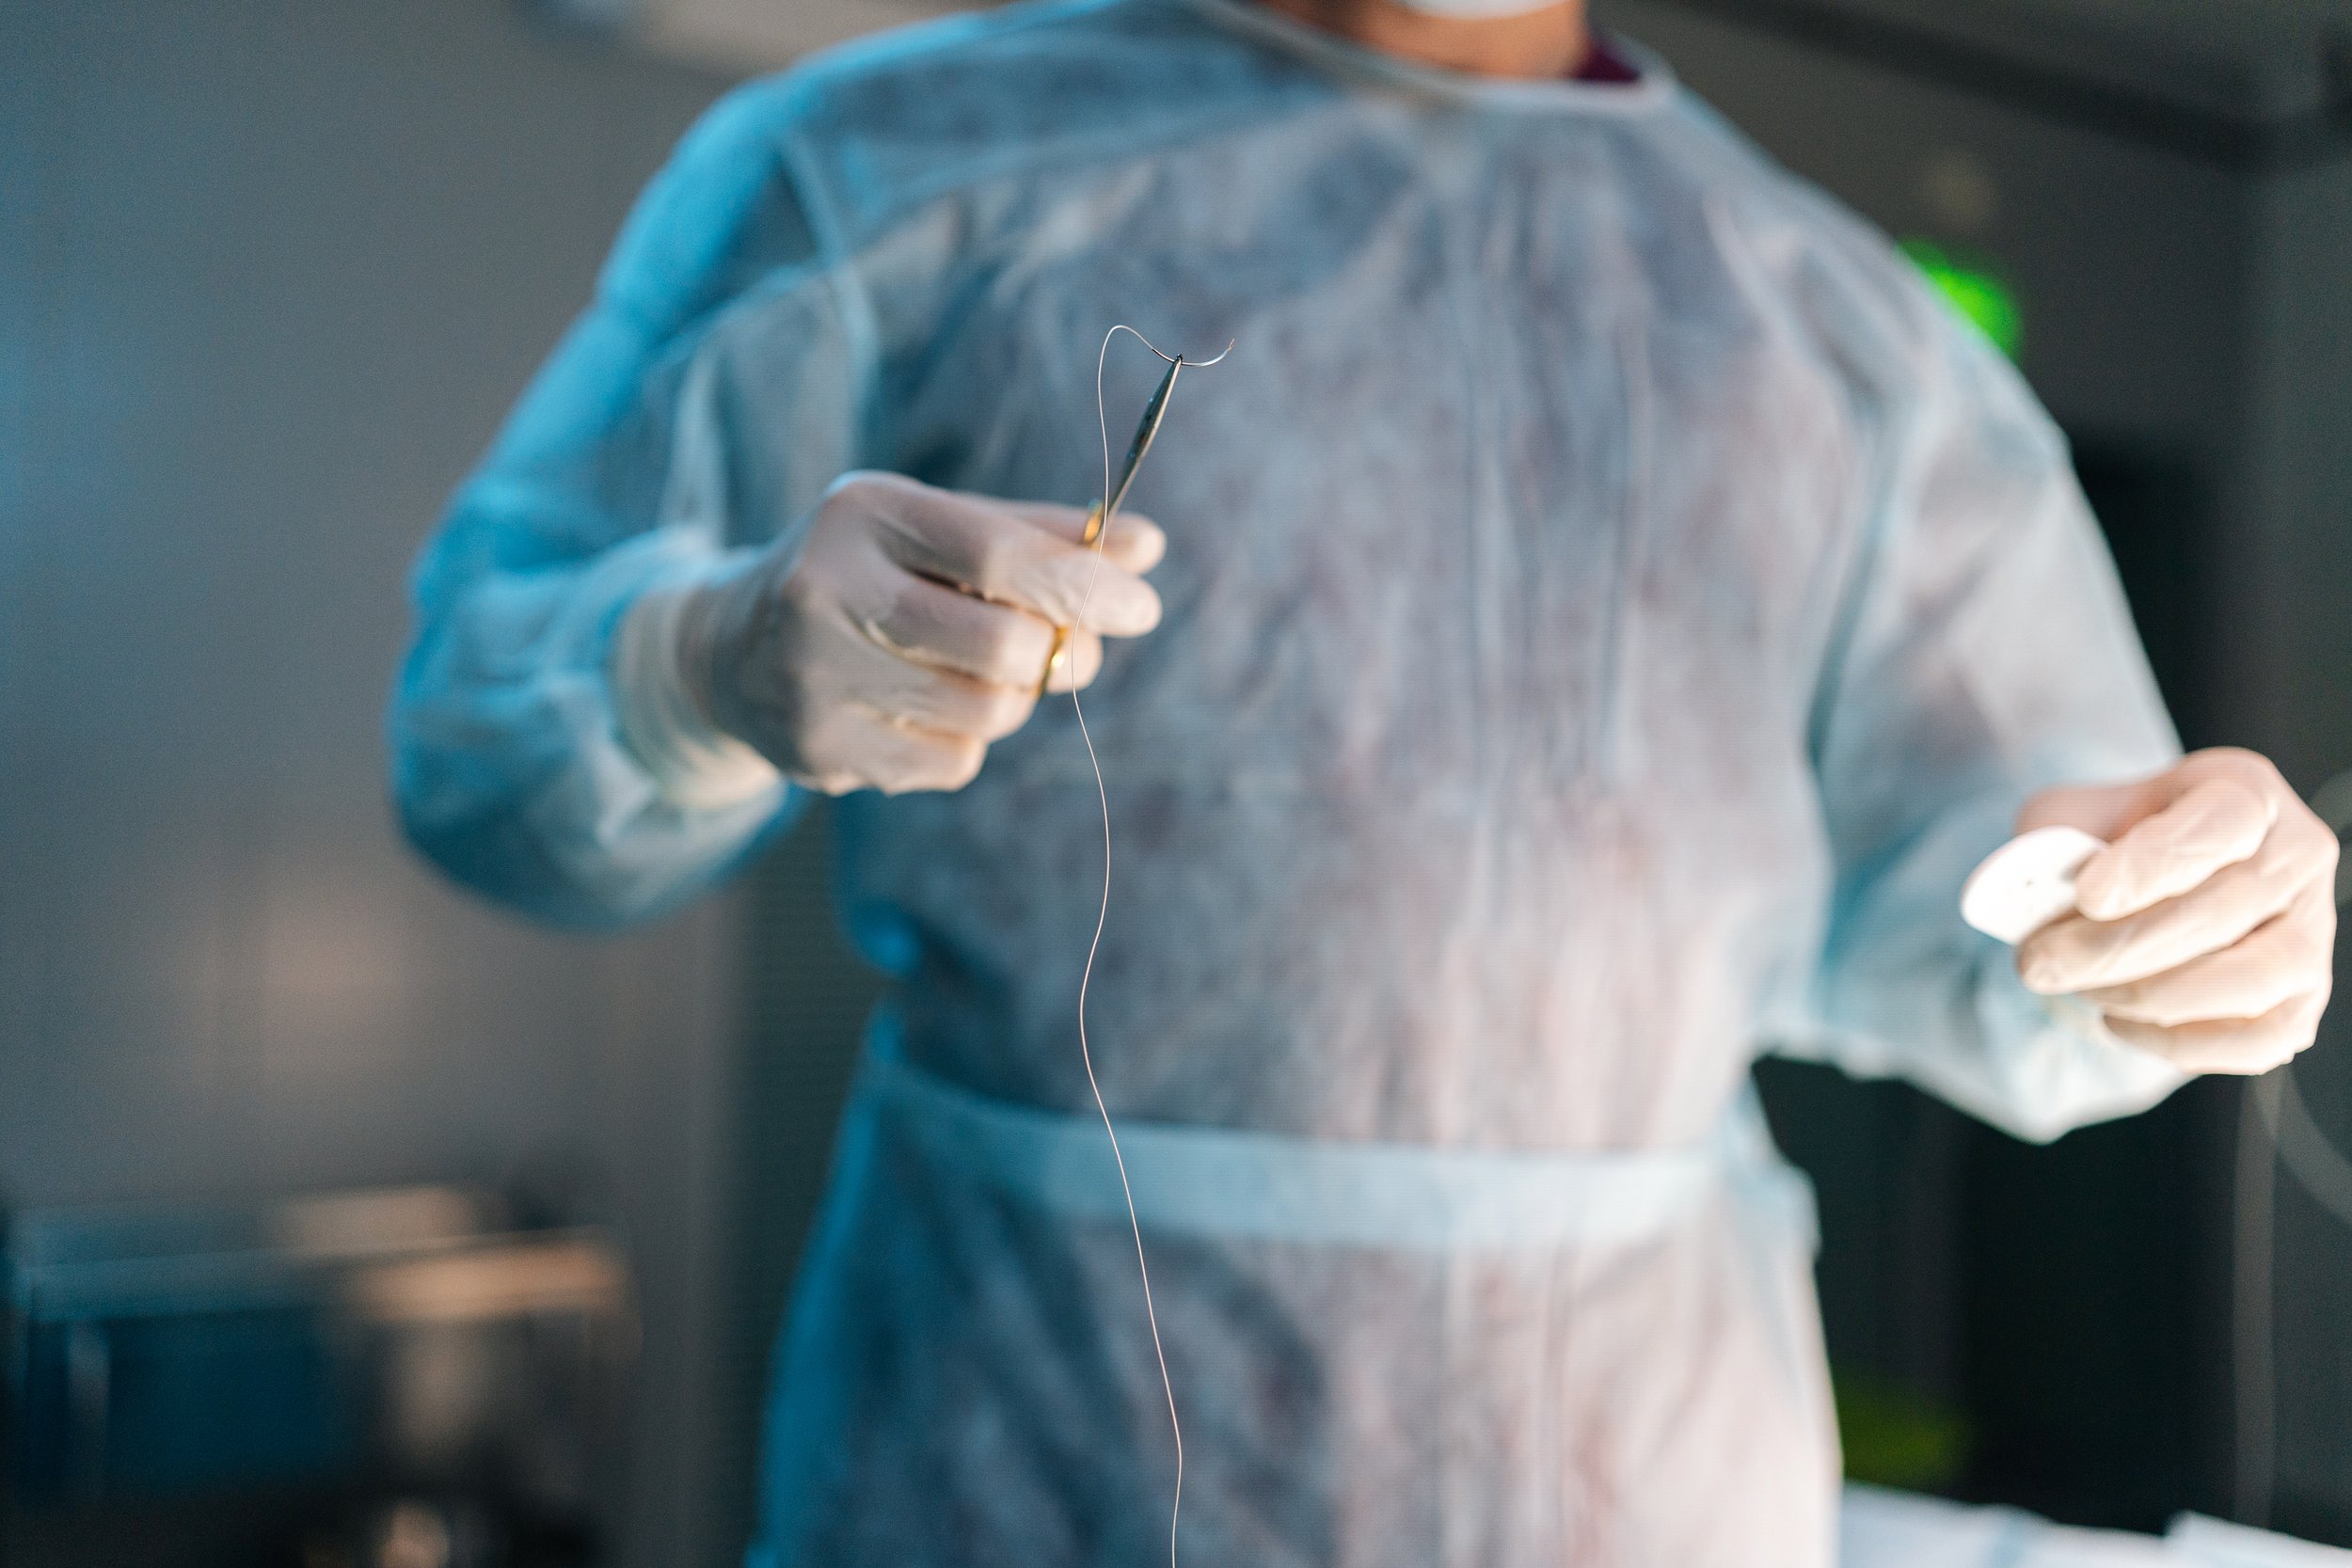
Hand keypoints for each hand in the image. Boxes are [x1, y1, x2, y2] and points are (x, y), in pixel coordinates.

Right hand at [680, 471, 1163, 794]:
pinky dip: (966, 742)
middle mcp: (825, 590)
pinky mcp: (816, 750)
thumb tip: (1149, 547)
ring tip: (982, 673)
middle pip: (1000, 649)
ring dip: (1013, 700)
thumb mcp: (937, 532)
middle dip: (1061, 654)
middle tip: (1075, 652)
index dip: (1086, 586)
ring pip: (985, 714)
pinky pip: (951, 764)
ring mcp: (813, 677)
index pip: (1000, 555)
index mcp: (864, 514)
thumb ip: (1041, 537)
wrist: (729, 649)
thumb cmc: (868, 574)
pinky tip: (923, 710)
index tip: (1141, 609)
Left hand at [2015, 748, 2339, 1073]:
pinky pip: (2261, 1040)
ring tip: (2080, 988)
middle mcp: (2296, 856)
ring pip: (2249, 981)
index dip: (2153, 864)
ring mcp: (2311, 932)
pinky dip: (2182, 1044)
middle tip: (2038, 963)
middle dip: (2114, 948)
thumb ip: (2051, 844)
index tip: (2087, 896)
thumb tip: (2034, 896)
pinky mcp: (2302, 998)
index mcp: (2242, 790)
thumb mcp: (2071, 817)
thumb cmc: (2108, 844)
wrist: (2144, 885)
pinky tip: (2120, 1022)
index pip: (2220, 824)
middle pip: (2221, 912)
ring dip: (2148, 996)